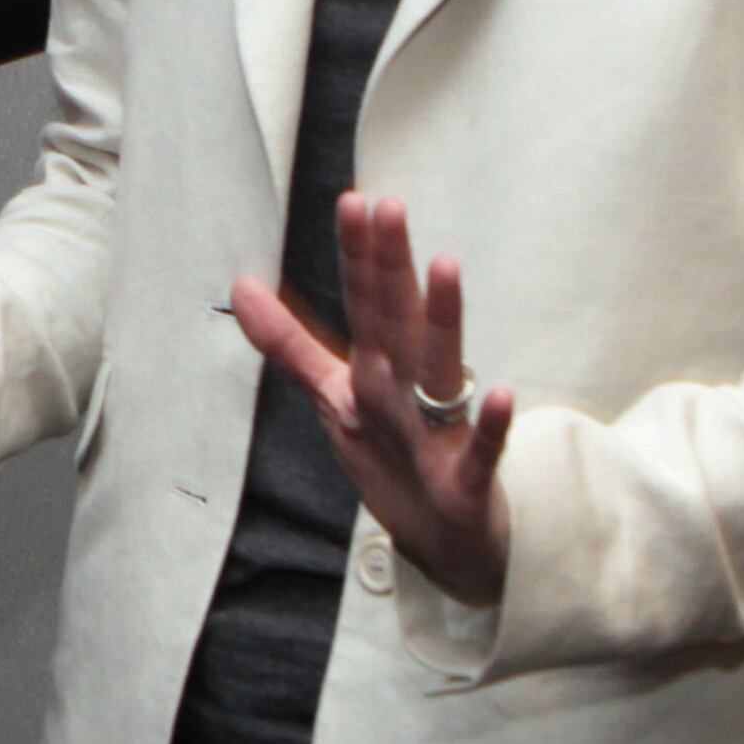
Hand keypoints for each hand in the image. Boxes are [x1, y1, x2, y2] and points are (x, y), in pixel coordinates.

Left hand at [228, 191, 513, 606]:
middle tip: (388, 206)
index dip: (355, 255)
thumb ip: (289, 343)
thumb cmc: (395, 456)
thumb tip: (239, 284)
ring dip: (444, 324)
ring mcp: (441, 433)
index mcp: (379, 369)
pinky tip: (504, 392)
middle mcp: (410, 391)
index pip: (364, 303)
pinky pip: (481, 450)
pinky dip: (493, 425)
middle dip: (389, 267)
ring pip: (441, 373)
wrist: (448, 544)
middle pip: (397, 322)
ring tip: (446, 266)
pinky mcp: (468, 480)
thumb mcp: (334, 395)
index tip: (352, 199)